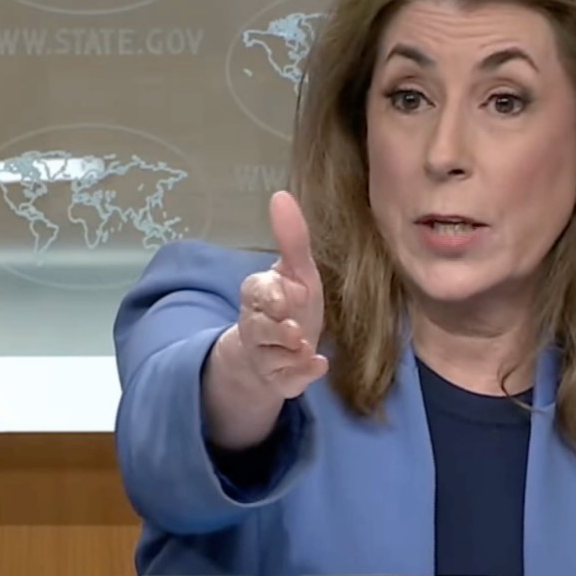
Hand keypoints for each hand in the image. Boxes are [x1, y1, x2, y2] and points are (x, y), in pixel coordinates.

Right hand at [234, 190, 327, 397]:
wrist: (280, 352)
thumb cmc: (291, 304)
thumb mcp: (297, 272)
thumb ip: (291, 239)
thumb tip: (281, 195)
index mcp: (259, 295)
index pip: (257, 291)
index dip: (272, 296)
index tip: (287, 298)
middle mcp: (256, 326)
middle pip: (258, 326)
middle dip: (276, 328)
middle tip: (295, 328)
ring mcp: (265, 355)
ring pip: (270, 355)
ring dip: (289, 350)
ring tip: (306, 346)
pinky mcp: (278, 380)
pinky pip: (288, 380)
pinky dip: (303, 374)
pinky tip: (320, 365)